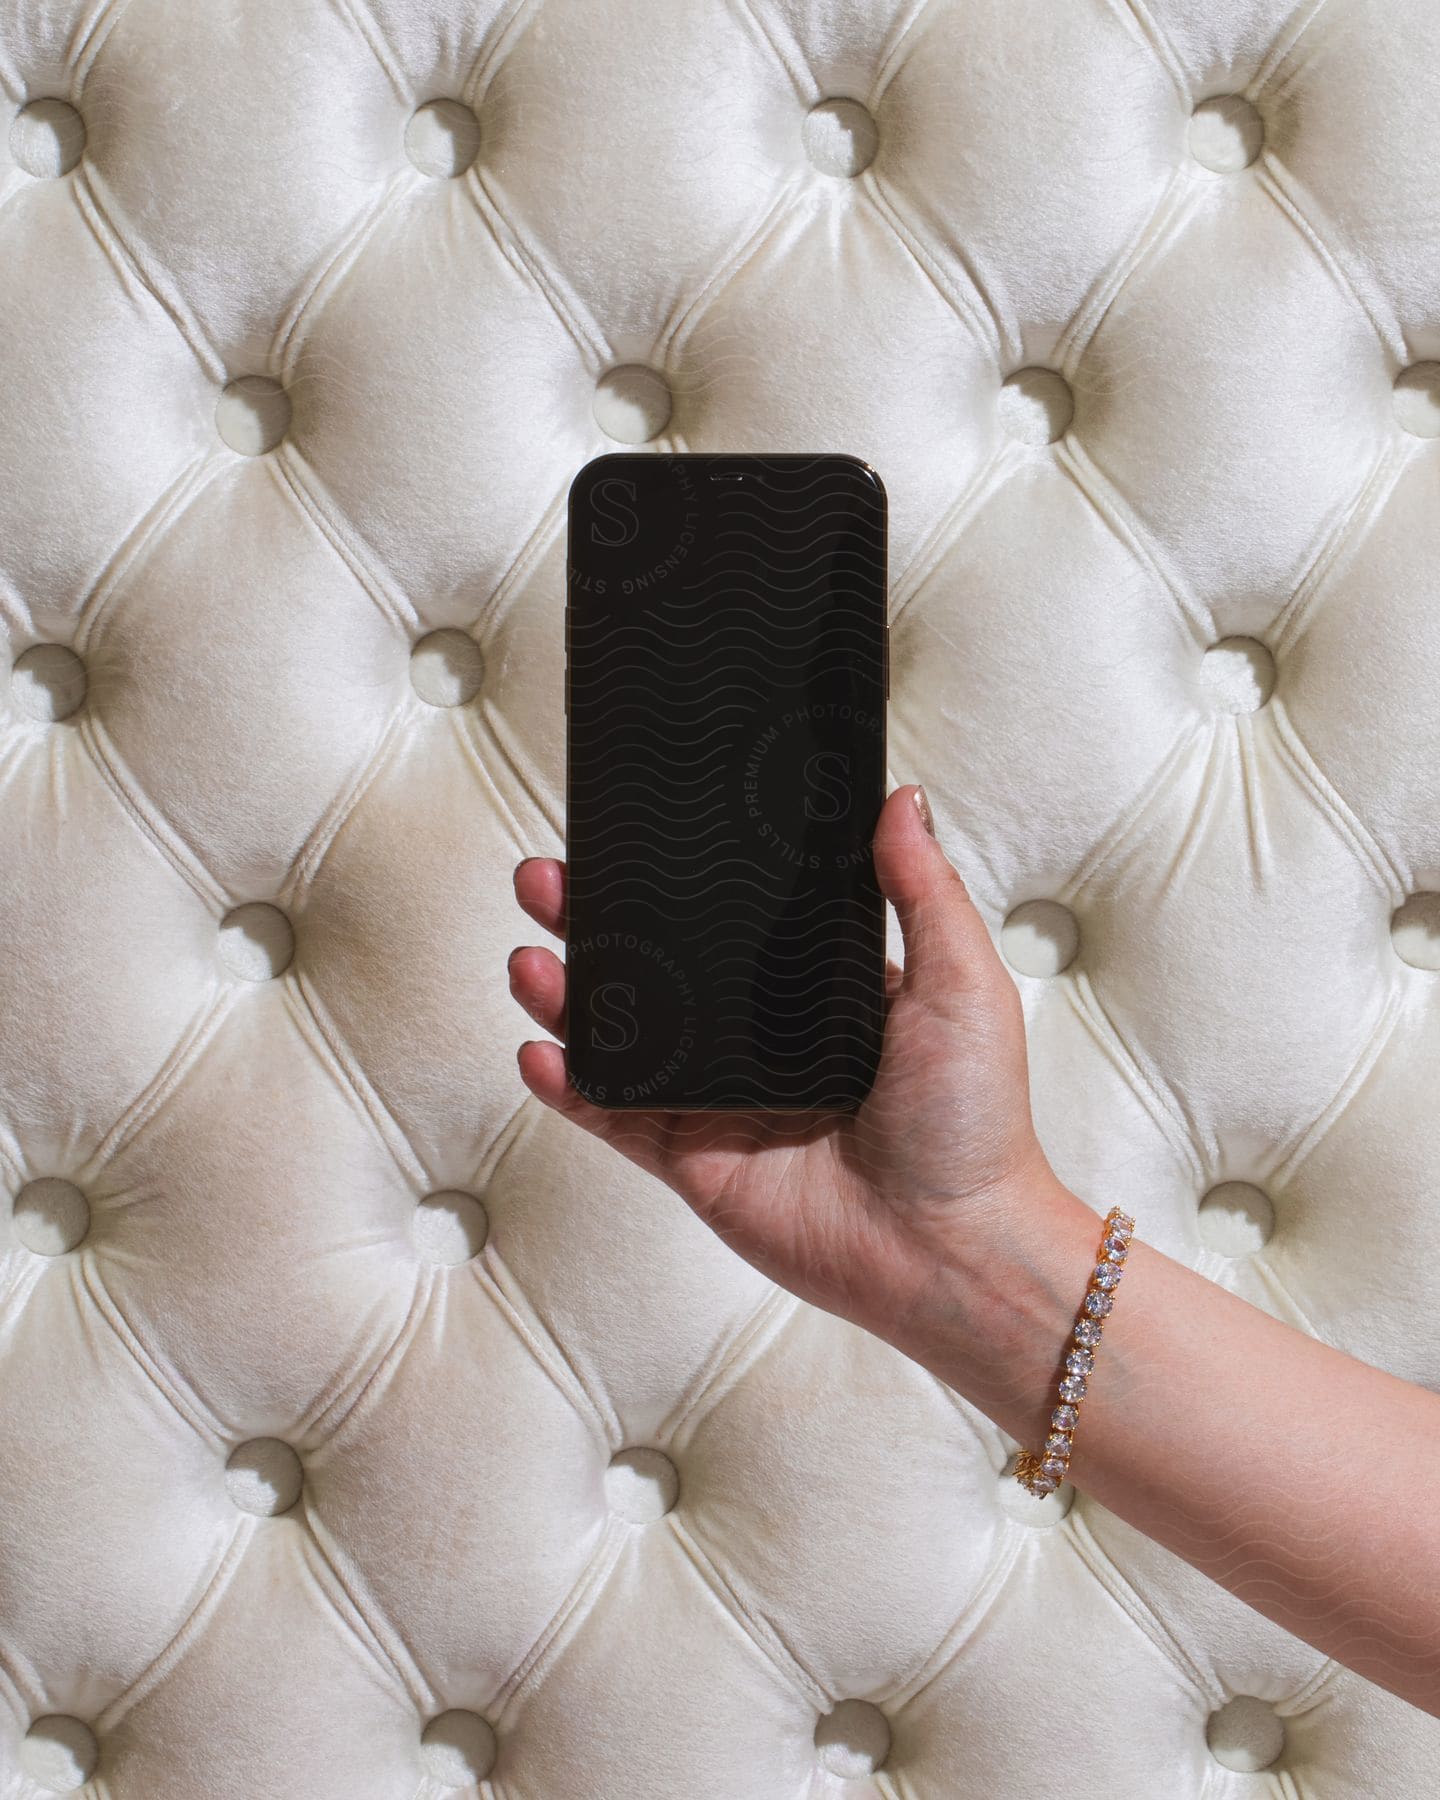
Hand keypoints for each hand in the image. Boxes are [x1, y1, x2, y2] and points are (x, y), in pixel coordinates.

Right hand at [508, 785, 1064, 1356]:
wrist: (953, 1249)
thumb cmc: (974, 1121)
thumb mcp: (960, 984)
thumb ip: (922, 892)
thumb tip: (901, 798)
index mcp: (817, 992)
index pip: (728, 920)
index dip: (674, 881)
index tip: (630, 832)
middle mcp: (758, 1040)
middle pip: (655, 969)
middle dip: (591, 923)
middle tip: (545, 880)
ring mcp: (718, 1100)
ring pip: (622, 1036)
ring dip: (566, 996)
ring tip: (529, 960)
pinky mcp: (693, 1161)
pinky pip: (616, 1117)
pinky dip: (571, 1087)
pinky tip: (539, 1053)